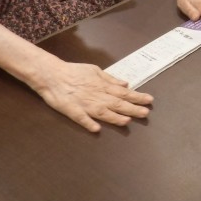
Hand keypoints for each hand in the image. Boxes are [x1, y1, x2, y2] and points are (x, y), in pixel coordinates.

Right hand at [33, 62, 153, 132]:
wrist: (51, 74)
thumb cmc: (74, 72)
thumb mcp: (95, 70)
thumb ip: (111, 79)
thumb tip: (126, 84)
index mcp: (103, 86)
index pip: (123, 93)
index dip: (137, 97)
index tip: (149, 100)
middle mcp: (96, 95)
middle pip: (117, 103)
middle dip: (132, 108)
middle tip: (146, 113)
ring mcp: (84, 104)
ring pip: (102, 112)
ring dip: (115, 117)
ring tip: (127, 121)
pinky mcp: (71, 110)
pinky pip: (80, 118)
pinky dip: (88, 123)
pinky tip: (96, 129)